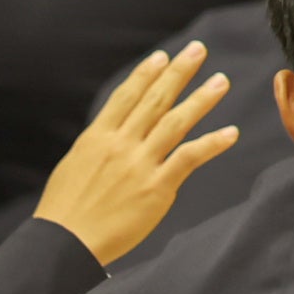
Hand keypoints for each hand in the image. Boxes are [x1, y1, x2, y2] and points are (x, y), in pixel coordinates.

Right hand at [34, 43, 238, 265]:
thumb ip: (100, 144)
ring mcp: (139, 165)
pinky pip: (189, 158)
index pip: (126, 97)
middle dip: (177, 73)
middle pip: (154, 101)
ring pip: (175, 122)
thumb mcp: (75, 164)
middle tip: (198, 50)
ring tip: (221, 80)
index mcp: (97, 137)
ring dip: (201, 99)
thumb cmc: (65, 210)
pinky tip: (231, 132)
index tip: (163, 56)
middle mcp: (120, 145)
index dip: (146, 74)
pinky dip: (212, 143)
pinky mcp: (156, 188)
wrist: (63, 243)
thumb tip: (114, 129)